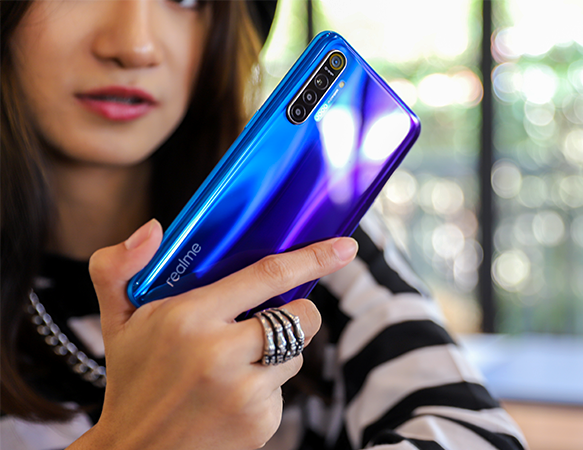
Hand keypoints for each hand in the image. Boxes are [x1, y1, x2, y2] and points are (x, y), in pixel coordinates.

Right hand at [70, 219, 357, 449]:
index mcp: (189, 319)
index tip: (344, 247)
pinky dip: (268, 385)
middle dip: (300, 310)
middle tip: (275, 314)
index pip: (268, 276)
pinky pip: (284, 388)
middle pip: (300, 316)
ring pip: (296, 353)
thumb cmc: (132, 380)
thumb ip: (119, 267)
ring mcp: (245, 393)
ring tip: (237, 361)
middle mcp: (221, 355)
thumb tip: (153, 229)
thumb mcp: (116, 320)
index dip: (313, 257)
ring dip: (279, 350)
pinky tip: (234, 394)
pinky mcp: (260, 422)